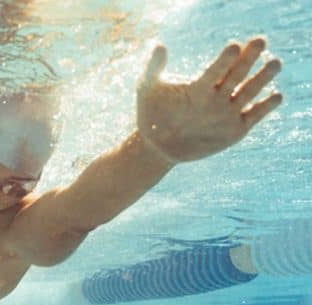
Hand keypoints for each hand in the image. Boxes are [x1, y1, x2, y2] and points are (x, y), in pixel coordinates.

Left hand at [137, 37, 282, 162]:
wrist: (157, 145)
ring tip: (275, 62)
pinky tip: (276, 95)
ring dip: (262, 78)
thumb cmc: (151, 112)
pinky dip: (265, 107)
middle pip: (237, 74)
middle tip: (260, 41)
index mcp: (200, 85)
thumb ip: (153, 68)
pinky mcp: (236, 130)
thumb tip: (159, 46)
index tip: (234, 46)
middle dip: (249, 59)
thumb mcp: (147, 89)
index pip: (216, 69)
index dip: (224, 59)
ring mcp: (228, 112)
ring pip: (249, 91)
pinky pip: (254, 116)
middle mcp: (217, 95)